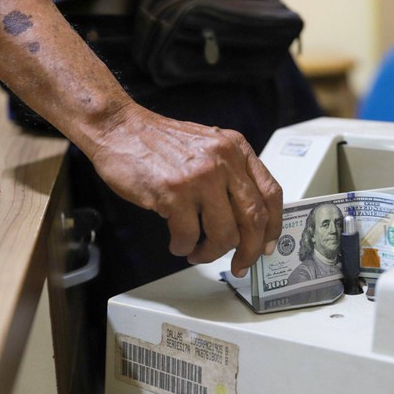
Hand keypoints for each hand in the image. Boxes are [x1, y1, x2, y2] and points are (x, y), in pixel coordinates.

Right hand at [89, 103, 282, 276]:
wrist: (121, 128)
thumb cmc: (161, 142)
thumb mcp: (209, 147)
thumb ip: (231, 174)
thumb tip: (247, 220)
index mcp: (237, 150)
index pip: (271, 193)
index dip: (273, 226)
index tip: (267, 246)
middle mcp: (224, 161)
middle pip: (253, 218)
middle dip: (249, 250)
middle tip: (240, 264)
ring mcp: (201, 177)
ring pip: (225, 233)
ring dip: (212, 253)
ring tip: (198, 253)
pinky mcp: (175, 192)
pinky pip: (190, 235)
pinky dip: (184, 247)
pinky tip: (178, 243)